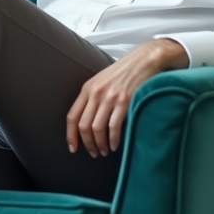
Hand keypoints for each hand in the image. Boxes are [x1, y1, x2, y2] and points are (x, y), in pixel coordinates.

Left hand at [65, 38, 187, 156]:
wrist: (143, 60)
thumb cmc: (123, 72)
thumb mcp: (101, 80)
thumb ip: (92, 97)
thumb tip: (86, 120)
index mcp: (87, 88)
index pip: (72, 116)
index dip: (70, 135)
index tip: (73, 148)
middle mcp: (96, 93)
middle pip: (83, 125)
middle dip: (87, 144)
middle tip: (93, 153)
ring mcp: (110, 97)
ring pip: (97, 128)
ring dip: (99, 144)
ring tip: (103, 151)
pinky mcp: (124, 101)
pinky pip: (114, 127)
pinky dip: (112, 140)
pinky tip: (114, 146)